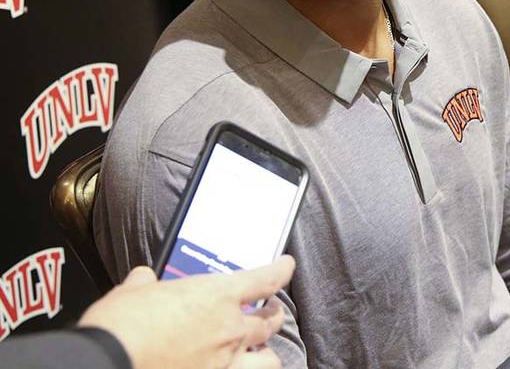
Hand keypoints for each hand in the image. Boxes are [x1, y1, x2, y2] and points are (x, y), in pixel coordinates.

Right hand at [79, 255, 294, 368]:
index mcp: (217, 296)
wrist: (109, 363)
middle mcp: (229, 329)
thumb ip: (146, 283)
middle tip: (268, 312)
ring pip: (268, 359)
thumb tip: (143, 278)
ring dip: (266, 352)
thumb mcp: (133, 292)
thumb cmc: (122, 326)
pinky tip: (237, 368)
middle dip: (273, 315)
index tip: (287, 266)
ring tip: (261, 349)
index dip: (282, 270)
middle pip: (271, 321)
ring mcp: (224, 362)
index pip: (266, 278)